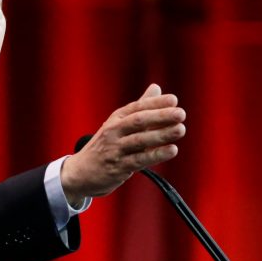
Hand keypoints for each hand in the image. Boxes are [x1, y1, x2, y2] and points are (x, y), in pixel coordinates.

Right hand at [60, 83, 185, 203]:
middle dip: (160, 116)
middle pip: (138, 121)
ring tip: (180, 129)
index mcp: (116, 119)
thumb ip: (140, 108)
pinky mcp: (117, 167)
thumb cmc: (105, 147)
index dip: (155, 103)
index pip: (137, 107)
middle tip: (180, 113)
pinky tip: (172, 150)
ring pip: (139, 140)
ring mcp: (114, 149)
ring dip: (161, 134)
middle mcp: (114, 131)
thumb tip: (157, 88)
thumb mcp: (118, 124)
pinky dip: (156, 155)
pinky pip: (139, 160)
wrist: (80, 172)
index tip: (174, 100)